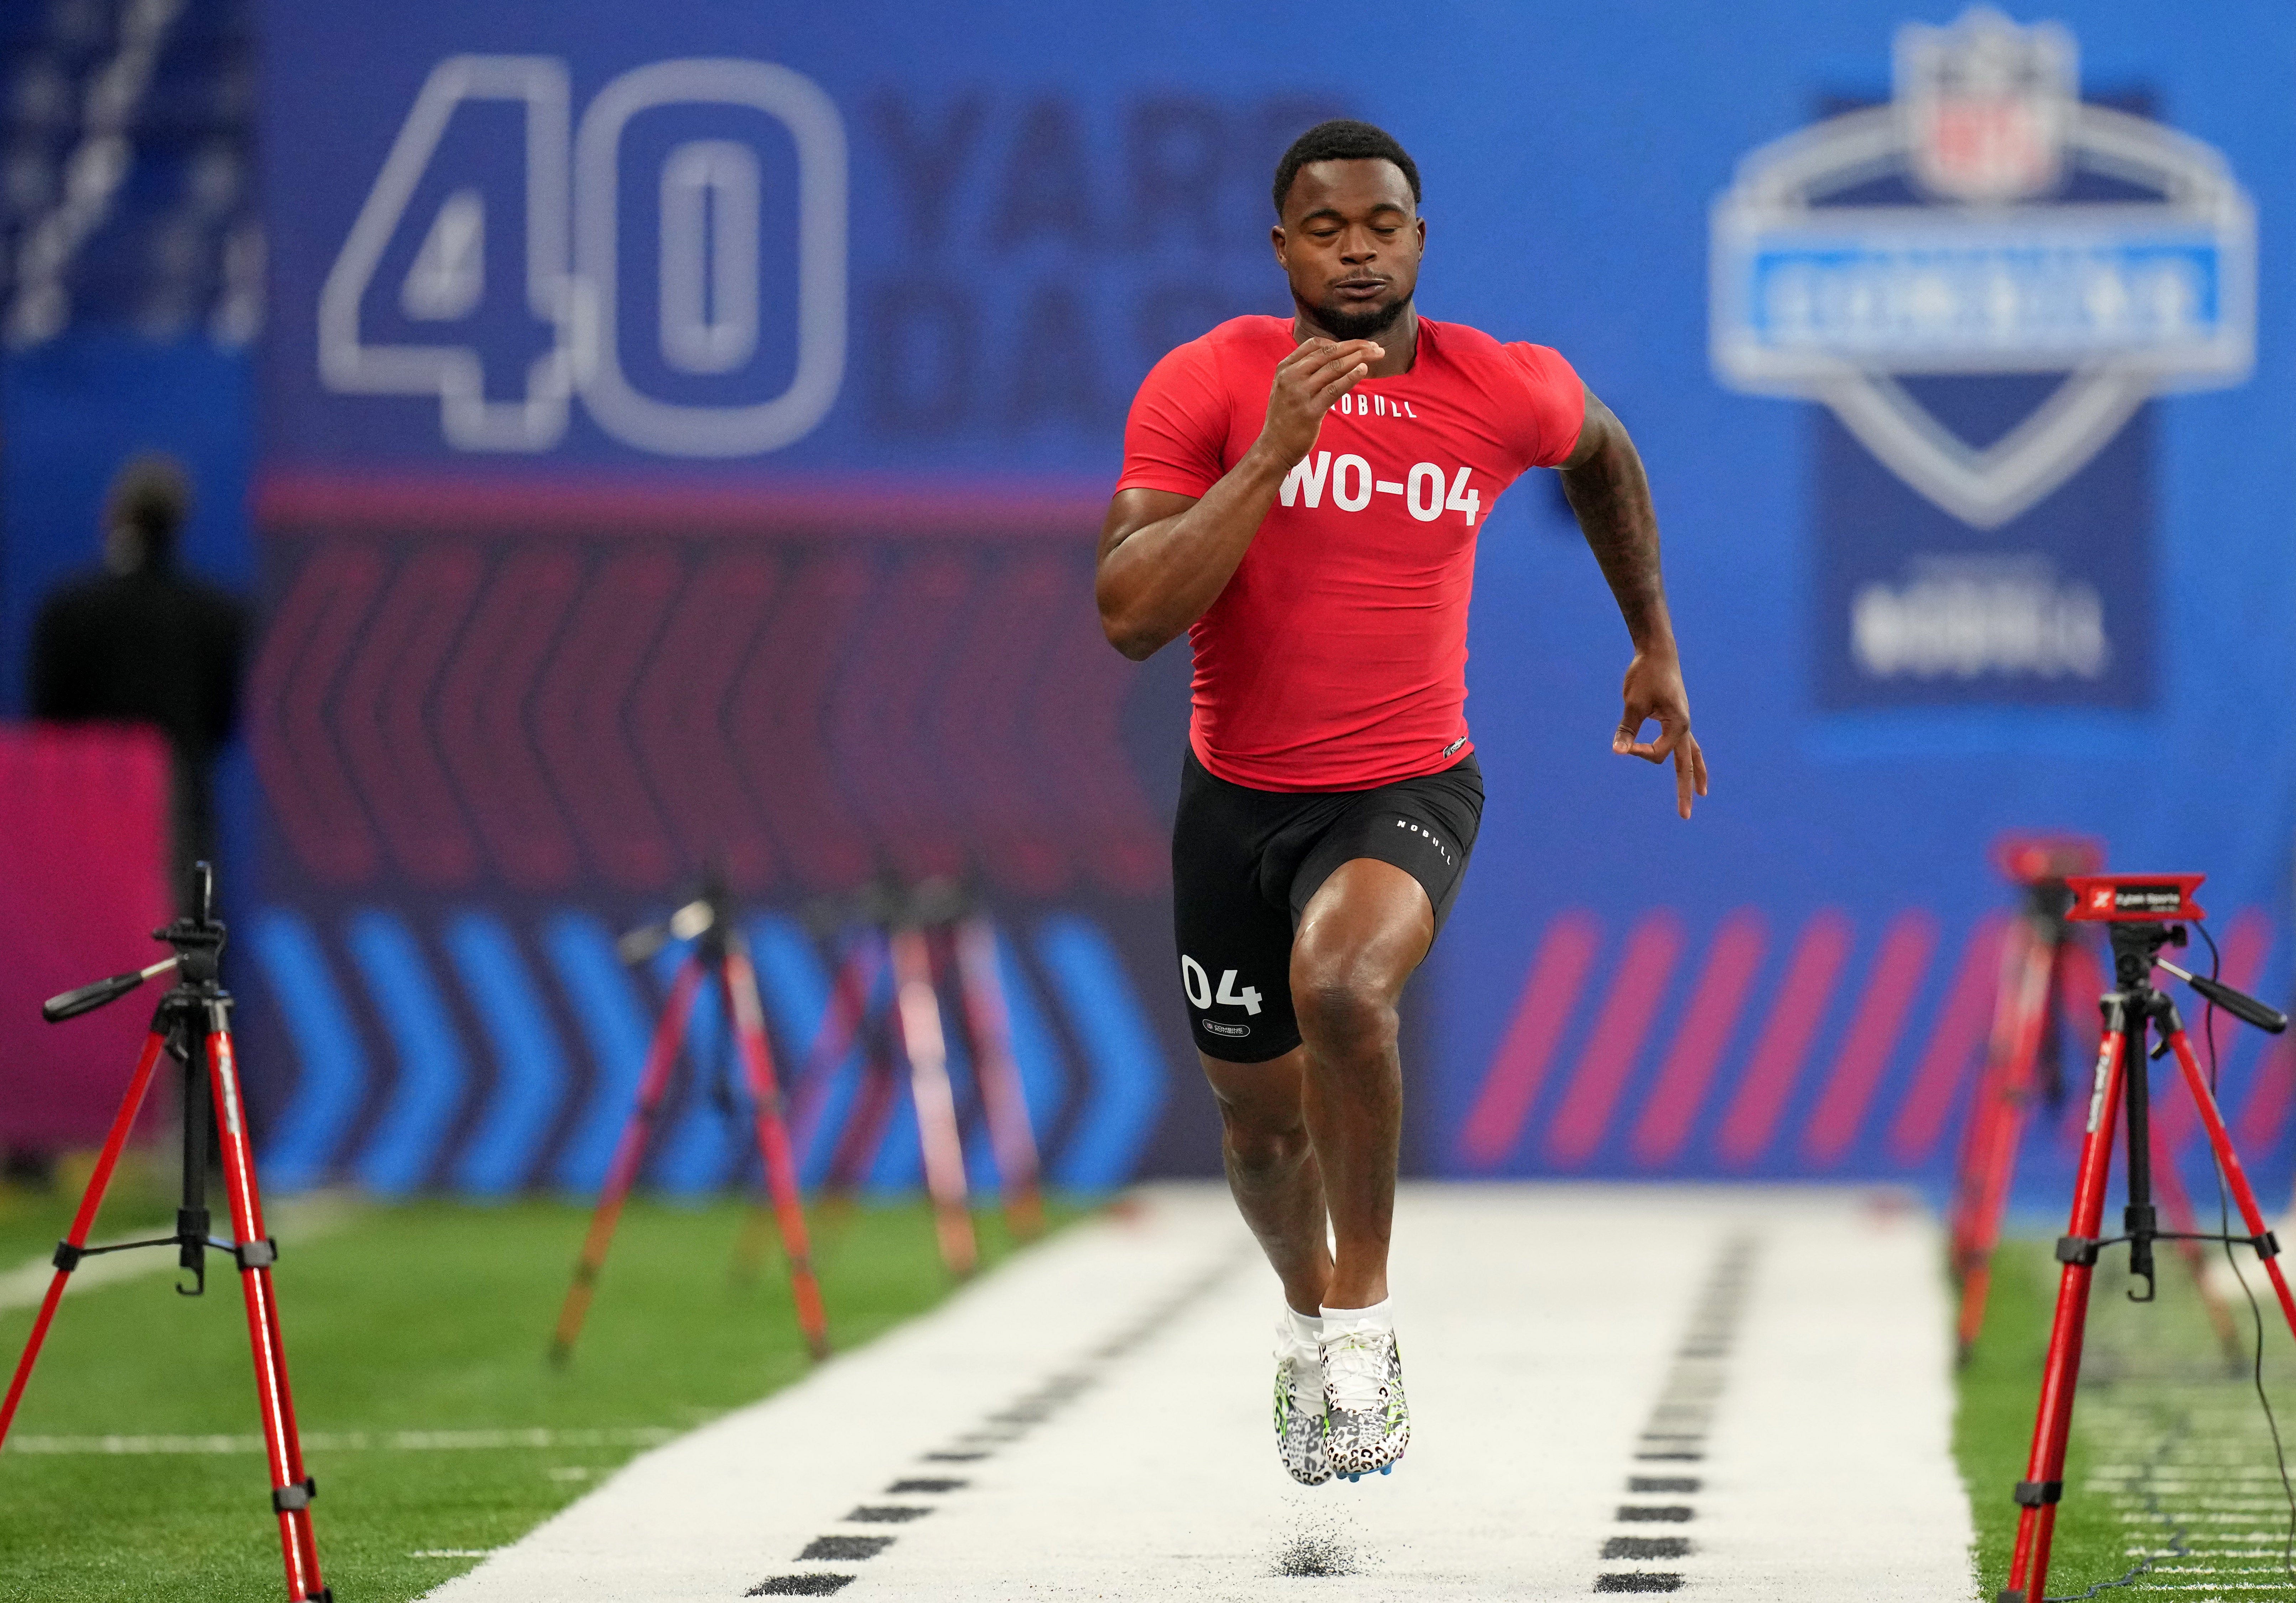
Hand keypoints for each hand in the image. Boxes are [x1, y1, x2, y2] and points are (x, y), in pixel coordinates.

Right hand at [1255, 337, 1381, 466]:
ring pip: (1333, 368)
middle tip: (1375, 346)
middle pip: (1328, 353)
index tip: (1357, 345)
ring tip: (1376, 355)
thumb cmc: (1285, 416)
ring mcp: (1299, 393)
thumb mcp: (1287, 386)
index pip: (1315, 344)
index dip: (1340, 342)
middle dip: (1355, 347)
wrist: (1274, 446)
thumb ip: (1305, 370)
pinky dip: (1351, 377)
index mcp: (1285, 367)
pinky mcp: (1310, 411)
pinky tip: (1363, 370)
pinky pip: (1334, 389)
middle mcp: (1291, 376)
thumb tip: (1334, 357)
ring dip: (1358, 359)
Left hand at [1613, 648, 1708, 819]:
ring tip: (1700, 793)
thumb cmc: (1646, 675)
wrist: (1658, 653)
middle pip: (1686, 766)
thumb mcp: (1632, 703)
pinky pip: (1686, 743)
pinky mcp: (1677, 718)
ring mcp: (1682, 723)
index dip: (1639, 753)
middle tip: (1684, 815)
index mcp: (1678, 725)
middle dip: (1684, 791)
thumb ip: (1627, 728)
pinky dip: (1690, 756)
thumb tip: (1619, 751)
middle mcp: (1684, 727)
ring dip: (1695, 774)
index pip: (1657, 755)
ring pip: (1692, 755)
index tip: (1626, 743)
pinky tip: (1690, 765)